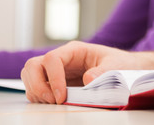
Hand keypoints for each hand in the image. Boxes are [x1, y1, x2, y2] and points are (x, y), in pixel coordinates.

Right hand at [21, 41, 137, 103]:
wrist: (123, 69)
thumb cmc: (119, 64)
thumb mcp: (116, 66)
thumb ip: (103, 72)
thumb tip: (88, 80)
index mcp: (75, 51)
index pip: (52, 59)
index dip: (53, 78)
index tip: (61, 96)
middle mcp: (61, 59)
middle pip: (33, 66)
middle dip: (38, 86)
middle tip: (53, 101)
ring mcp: (55, 70)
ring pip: (30, 76)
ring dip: (36, 92)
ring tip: (54, 103)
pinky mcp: (53, 82)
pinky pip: (35, 88)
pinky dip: (39, 97)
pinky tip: (53, 103)